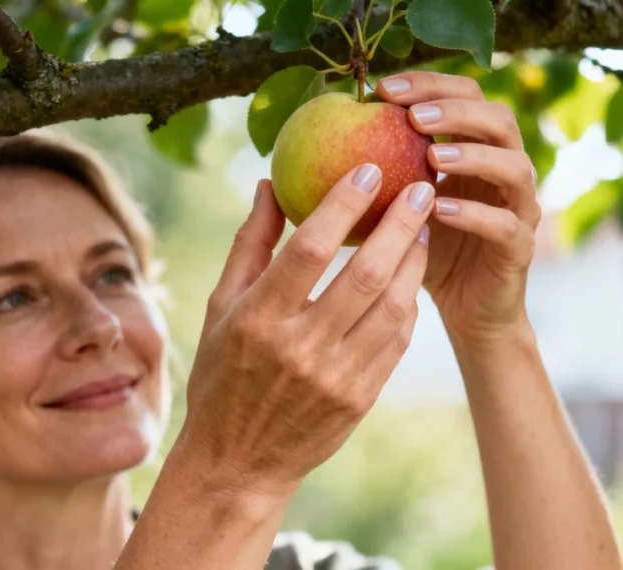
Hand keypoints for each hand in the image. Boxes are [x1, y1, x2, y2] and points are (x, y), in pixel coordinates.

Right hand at [179, 166, 433, 496]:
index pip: (308, 250)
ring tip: (422, 227)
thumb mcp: (219, 307)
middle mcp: (299, 349)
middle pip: (364, 274)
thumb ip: (249, 244)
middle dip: (400, 224)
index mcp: (257, 320)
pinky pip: (398, 340)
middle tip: (420, 187)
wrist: (239, 459)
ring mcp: (335, 378)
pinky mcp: (360, 398)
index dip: (342, 205)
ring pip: (393, 306)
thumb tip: (269, 184)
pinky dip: (407, 303)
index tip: (367, 169)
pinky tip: (409, 277)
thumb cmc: (221, 374)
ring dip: (414, 260)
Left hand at [377, 71, 539, 342]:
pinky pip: (506, 225)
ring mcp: (518, 209)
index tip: (383, 90)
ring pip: (515, 167)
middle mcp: (503, 173)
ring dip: (473, 156)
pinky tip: (439, 208)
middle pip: (499, 120)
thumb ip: (373, 175)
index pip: (466, 97)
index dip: (430, 85)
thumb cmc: (421, 252)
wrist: (465, 310)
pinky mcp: (519, 249)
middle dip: (457, 111)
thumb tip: (312, 146)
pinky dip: (474, 213)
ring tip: (431, 156)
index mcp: (475, 152)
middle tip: (413, 115)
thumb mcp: (392, 208)